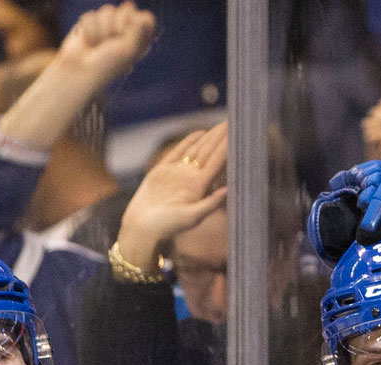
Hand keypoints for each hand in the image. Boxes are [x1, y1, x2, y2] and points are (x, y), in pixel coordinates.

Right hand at [56, 1, 155, 86]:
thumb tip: (141, 14)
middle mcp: (126, 31)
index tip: (125, 40)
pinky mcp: (91, 23)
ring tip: (98, 45)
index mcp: (139, 39)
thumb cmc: (107, 65)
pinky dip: (88, 30)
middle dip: (115, 27)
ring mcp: (108, 26)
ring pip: (108, 10)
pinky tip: (88, 43)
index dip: (134, 25)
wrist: (79, 71)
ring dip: (101, 30)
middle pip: (126, 10)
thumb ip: (138, 31)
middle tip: (110, 44)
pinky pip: (91, 15)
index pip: (145, 18)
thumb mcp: (128, 50)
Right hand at [116, 123, 228, 271]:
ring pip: (197, 150)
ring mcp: (178, 173)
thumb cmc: (167, 227)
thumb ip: (210, 203)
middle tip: (234, 121)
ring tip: (222, 125)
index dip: (227, 147)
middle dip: (221, 137)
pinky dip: (189, 142)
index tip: (238, 134)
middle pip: (210, 152)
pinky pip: (178, 152)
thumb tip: (228, 189)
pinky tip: (200, 133)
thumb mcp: (192, 217)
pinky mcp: (163, 171)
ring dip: (209, 137)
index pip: (217, 162)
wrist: (142, 227)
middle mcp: (191, 178)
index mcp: (200, 187)